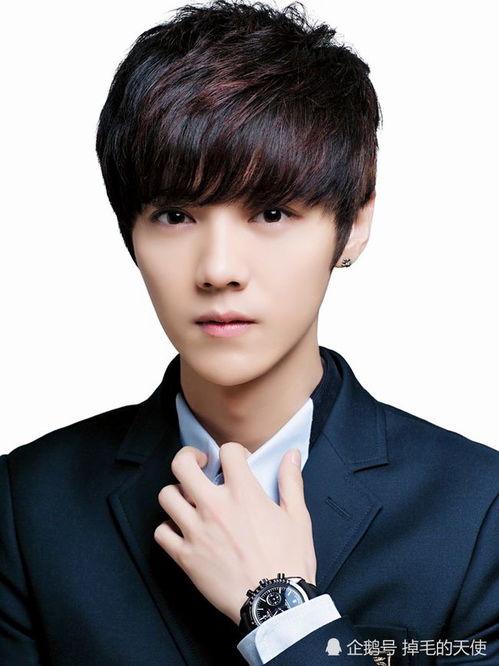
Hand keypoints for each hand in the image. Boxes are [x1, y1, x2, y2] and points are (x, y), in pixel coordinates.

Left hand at [154, 442, 316, 623]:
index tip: (239, 463)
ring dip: (177, 493)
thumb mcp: (298, 517)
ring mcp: (196, 531)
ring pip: (166, 496)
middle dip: (189, 458)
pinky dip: (168, 527)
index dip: (233, 452)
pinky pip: (161, 532)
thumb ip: (291, 482)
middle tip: (199, 464)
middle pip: (182, 466)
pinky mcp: (186, 557)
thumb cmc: (289, 561)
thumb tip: (291, 454)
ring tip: (189, 498)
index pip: (227, 451)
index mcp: (243, 494)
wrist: (275, 604)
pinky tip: (183, 529)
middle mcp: (214, 507)